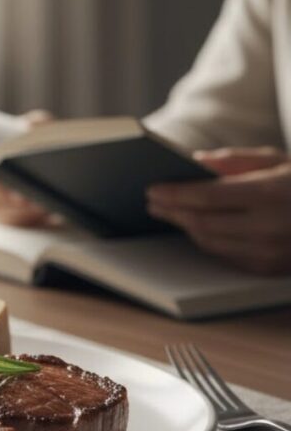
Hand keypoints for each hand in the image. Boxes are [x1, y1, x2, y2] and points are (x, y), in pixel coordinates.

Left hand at [147, 147, 290, 273]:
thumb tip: (194, 161)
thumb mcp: (278, 160)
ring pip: (211, 243)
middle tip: (153, 202)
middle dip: (172, 212)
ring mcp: (272, 253)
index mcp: (271, 194)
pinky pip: (227, 256)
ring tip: (170, 213)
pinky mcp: (273, 269)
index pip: (207, 198)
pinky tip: (196, 228)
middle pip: (202, 224)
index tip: (152, 189)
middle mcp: (271, 228)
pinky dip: (207, 241)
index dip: (174, 194)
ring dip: (186, 228)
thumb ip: (234, 161)